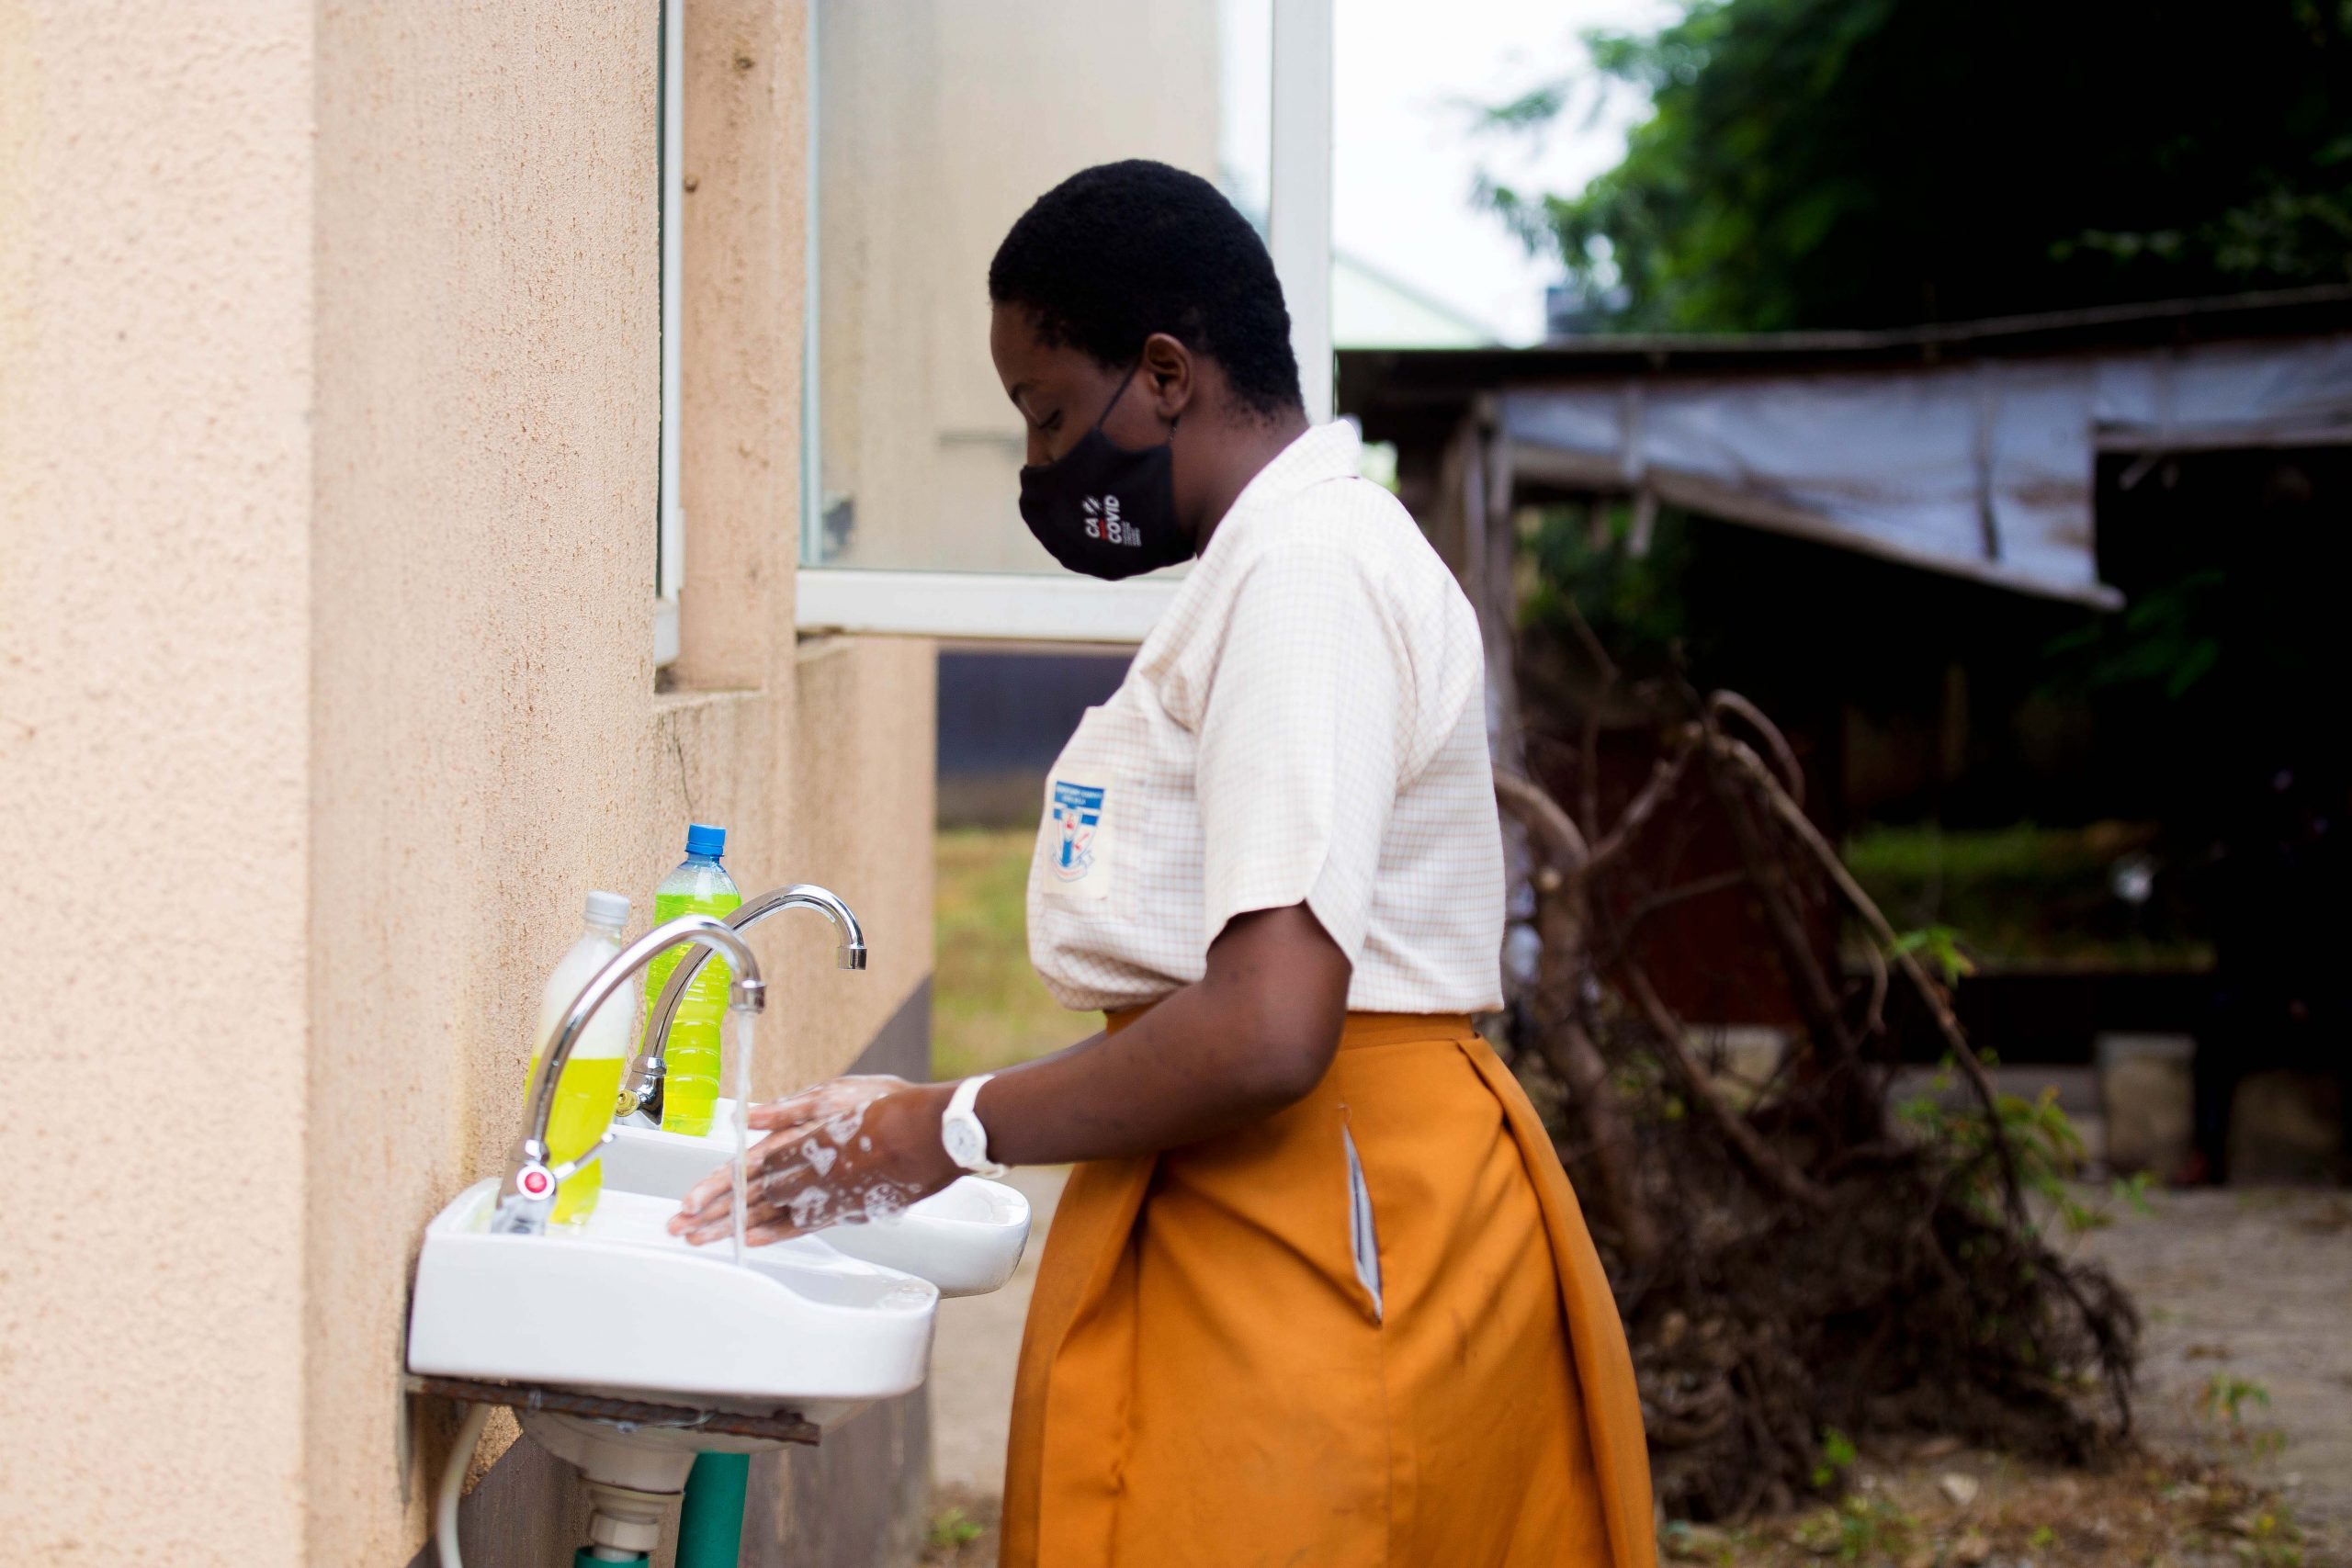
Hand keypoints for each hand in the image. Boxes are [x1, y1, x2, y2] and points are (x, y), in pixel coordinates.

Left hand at [667, 1074, 961, 1246]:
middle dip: (711, 1215)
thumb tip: (750, 1117)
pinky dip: (774, 1234)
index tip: (687, 1203)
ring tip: (700, 1241)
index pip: (746, 1169)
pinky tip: (752, 1242)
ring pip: (769, 1215)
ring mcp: (827, 1195)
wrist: (936, 1134)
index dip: (715, 1188)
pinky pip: (802, 1226)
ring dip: (732, 1228)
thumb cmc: (891, 1105)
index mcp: (803, 1140)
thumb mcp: (838, 1093)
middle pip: (750, 1198)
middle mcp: (809, 1173)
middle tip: (677, 1229)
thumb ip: (791, 1108)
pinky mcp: (846, 1209)